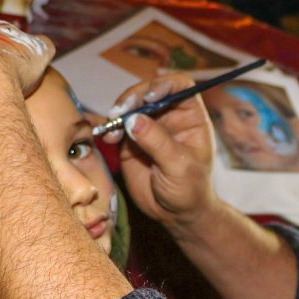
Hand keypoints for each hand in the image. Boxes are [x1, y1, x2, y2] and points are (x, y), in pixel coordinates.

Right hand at [99, 73, 216, 226]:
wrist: (176, 214)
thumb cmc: (190, 189)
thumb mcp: (179, 166)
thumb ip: (157, 142)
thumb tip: (133, 120)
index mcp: (190, 116)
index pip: (179, 86)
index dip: (163, 84)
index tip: (150, 96)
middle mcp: (169, 116)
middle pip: (149, 92)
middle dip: (133, 98)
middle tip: (121, 113)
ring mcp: (149, 127)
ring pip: (130, 107)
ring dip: (119, 113)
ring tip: (112, 128)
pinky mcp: (131, 141)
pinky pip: (117, 126)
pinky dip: (110, 128)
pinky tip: (108, 137)